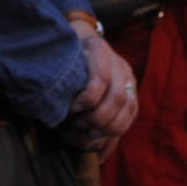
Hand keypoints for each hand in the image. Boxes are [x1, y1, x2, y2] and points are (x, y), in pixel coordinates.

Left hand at [60, 24, 137, 161]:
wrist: (80, 43)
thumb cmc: (64, 54)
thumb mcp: (60, 57)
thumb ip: (61, 74)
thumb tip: (54, 103)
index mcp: (99, 48)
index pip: (101, 79)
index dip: (86, 100)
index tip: (70, 110)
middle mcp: (119, 63)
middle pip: (118, 98)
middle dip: (97, 118)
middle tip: (78, 126)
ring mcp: (129, 78)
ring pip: (128, 108)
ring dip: (108, 127)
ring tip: (88, 133)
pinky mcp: (132, 93)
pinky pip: (131, 116)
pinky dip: (116, 132)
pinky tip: (99, 142)